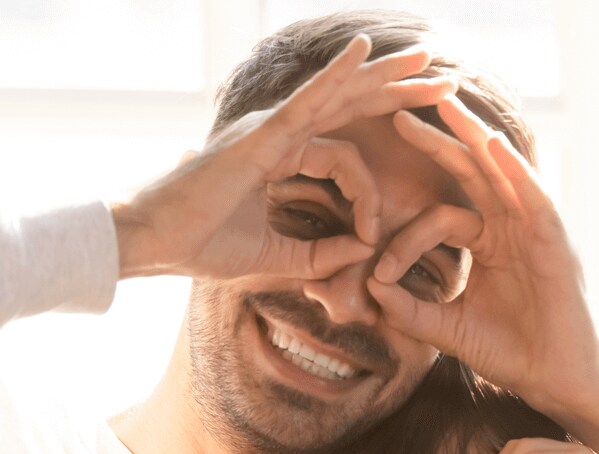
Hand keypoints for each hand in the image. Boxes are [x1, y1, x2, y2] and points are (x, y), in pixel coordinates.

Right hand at [111, 35, 455, 280]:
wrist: (154, 242)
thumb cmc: (199, 244)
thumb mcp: (273, 258)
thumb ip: (318, 257)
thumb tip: (362, 253)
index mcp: (280, 154)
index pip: (344, 156)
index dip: (367, 195)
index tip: (372, 236)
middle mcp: (278, 131)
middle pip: (351, 106)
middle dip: (398, 91)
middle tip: (445, 80)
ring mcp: (271, 126)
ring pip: (341, 96)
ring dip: (387, 76)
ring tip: (430, 58)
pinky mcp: (262, 133)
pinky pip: (308, 99)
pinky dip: (337, 74)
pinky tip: (364, 50)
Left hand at [364, 98, 598, 416]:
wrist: (557, 380)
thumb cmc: (512, 353)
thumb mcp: (449, 330)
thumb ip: (411, 311)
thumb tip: (370, 290)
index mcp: (487, 242)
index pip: (439, 218)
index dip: (403, 240)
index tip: (378, 273)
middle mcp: (509, 227)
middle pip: (470, 172)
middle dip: (437, 141)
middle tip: (400, 113)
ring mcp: (532, 229)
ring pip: (500, 170)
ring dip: (473, 134)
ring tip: (447, 103)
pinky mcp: (553, 240)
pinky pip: (533, 196)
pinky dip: (514, 169)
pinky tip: (493, 145)